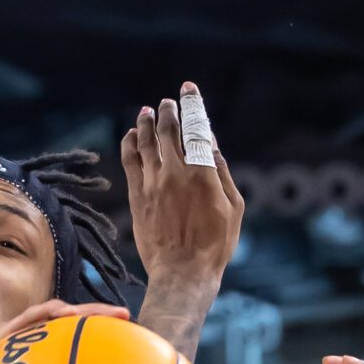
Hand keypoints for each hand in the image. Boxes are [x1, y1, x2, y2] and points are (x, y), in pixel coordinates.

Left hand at [121, 82, 243, 285]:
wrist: (182, 273)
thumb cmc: (215, 244)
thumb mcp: (233, 206)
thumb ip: (221, 172)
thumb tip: (211, 145)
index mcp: (204, 173)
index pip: (197, 128)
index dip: (192, 105)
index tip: (188, 89)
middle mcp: (176, 174)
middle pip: (169, 130)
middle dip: (168, 110)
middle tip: (167, 102)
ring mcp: (153, 185)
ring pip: (146, 143)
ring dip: (146, 123)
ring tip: (146, 112)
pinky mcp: (138, 198)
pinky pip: (130, 162)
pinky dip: (130, 144)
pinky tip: (132, 135)